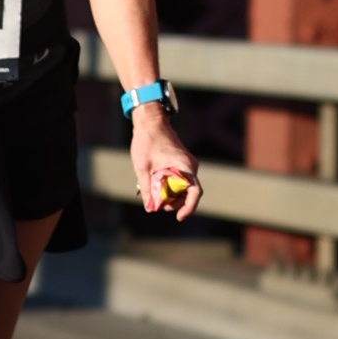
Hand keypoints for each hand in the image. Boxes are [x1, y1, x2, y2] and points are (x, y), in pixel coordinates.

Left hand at [130, 104, 201, 219]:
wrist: (150, 121)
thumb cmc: (147, 141)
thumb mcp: (143, 167)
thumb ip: (147, 188)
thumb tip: (150, 208)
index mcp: (185, 166)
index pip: (195, 192)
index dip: (189, 207)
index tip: (179, 217)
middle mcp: (190, 166)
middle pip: (189, 192)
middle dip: (175, 203)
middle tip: (157, 205)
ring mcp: (187, 164)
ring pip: (184, 187)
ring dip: (172, 195)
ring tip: (155, 196)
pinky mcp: (182, 163)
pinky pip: (181, 180)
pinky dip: (171, 186)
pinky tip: (158, 186)